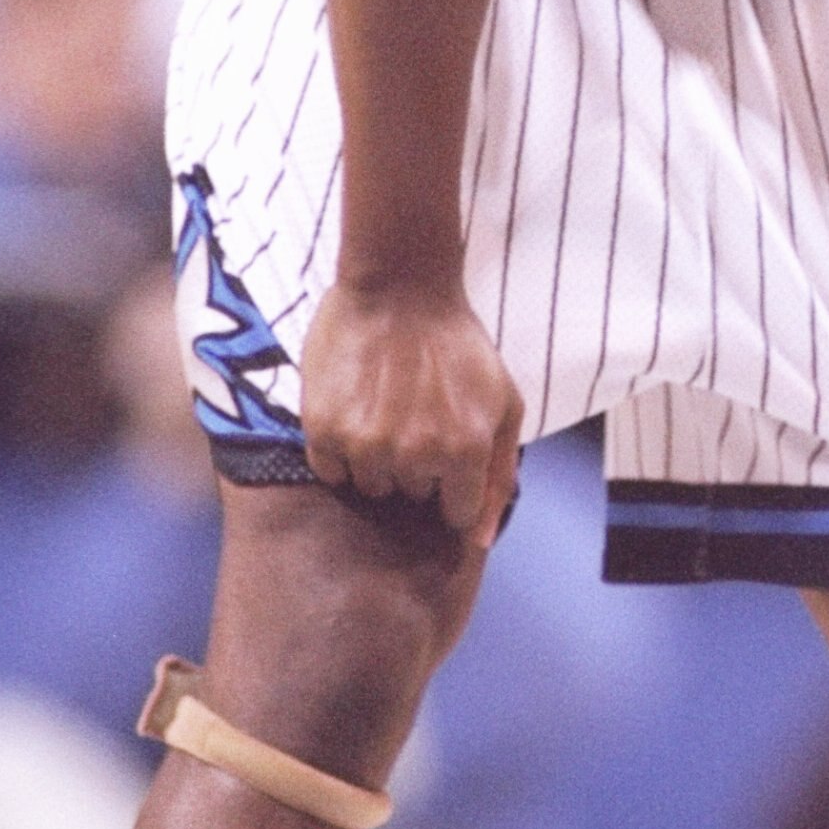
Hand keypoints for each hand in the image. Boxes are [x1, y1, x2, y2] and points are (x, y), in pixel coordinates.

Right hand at [301, 281, 522, 547]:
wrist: (400, 287)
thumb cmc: (458, 345)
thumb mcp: (505, 403)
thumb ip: (500, 475)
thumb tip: (478, 542)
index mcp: (464, 452)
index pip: (454, 512)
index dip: (451, 484)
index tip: (444, 451)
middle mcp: (414, 456)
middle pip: (410, 496)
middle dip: (416, 466)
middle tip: (414, 414)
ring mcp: (366, 445)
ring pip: (370, 486)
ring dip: (377, 457)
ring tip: (384, 408)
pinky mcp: (323, 429)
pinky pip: (330, 471)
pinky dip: (340, 450)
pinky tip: (355, 408)